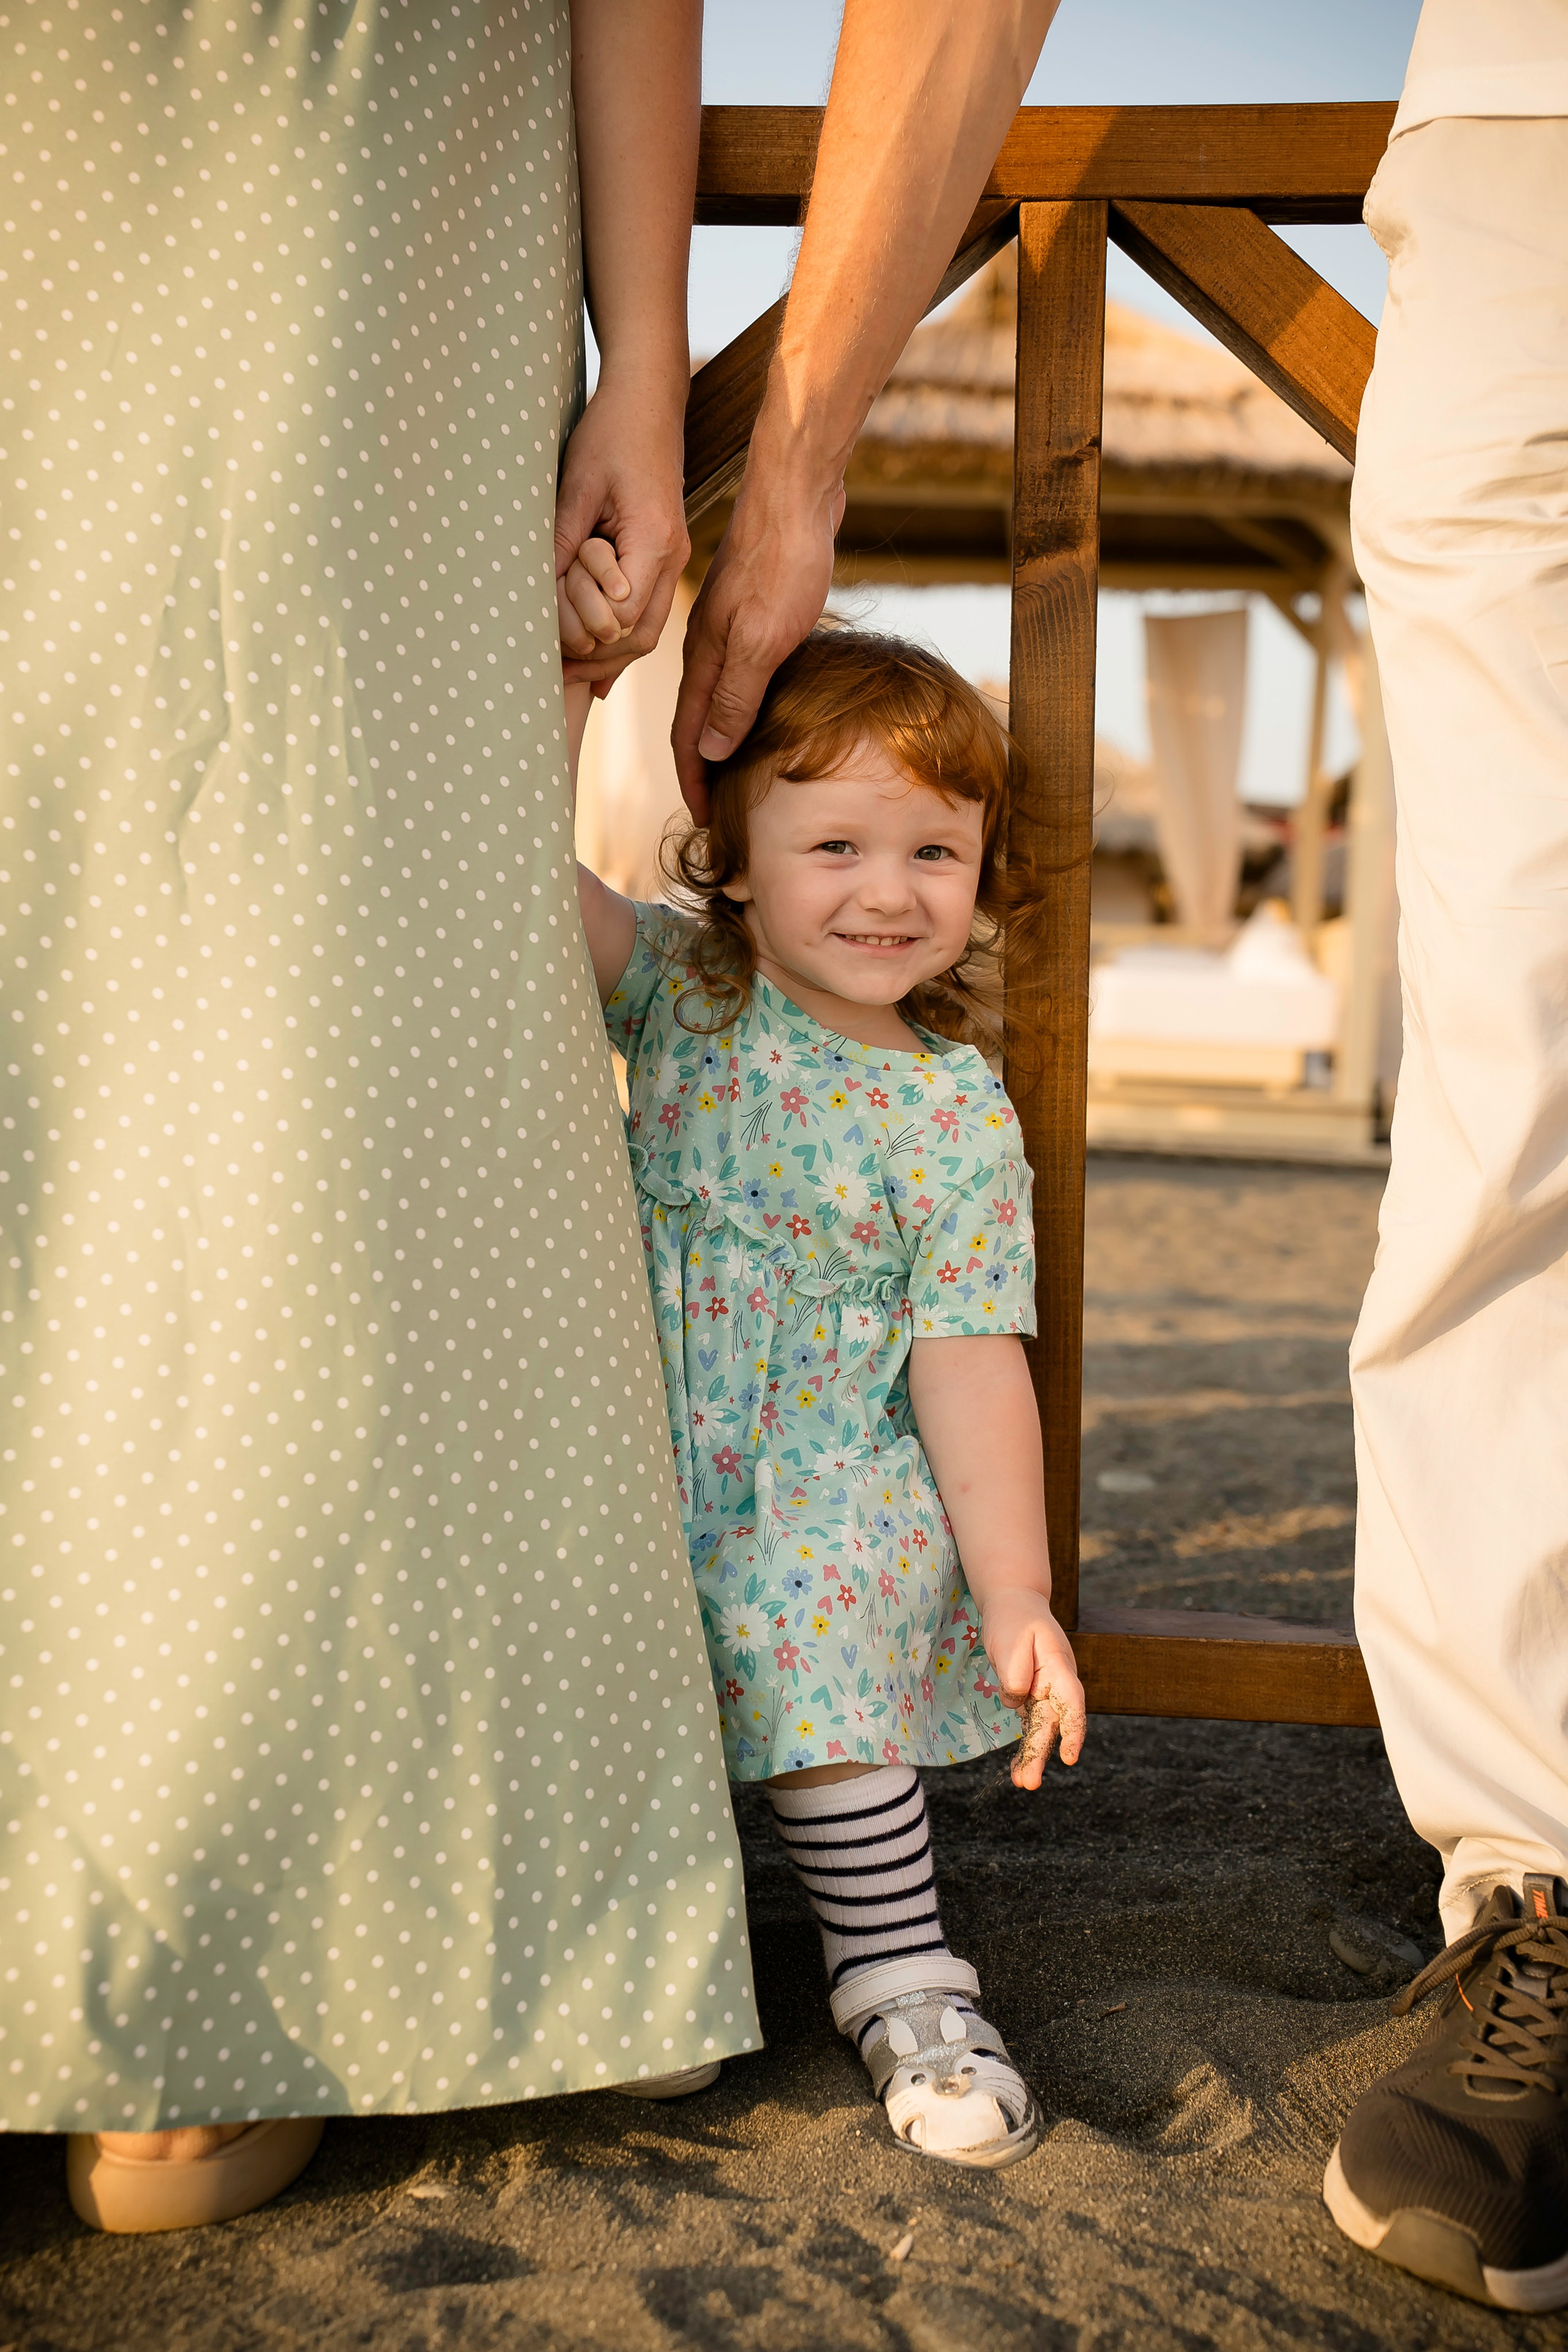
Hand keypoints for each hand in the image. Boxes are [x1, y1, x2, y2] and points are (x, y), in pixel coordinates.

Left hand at [555, 377, 689, 688]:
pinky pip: (647, 612)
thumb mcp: (577, 487)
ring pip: (647, 631)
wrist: (647, 401)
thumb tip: (541, 597)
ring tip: (567, 672)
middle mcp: (673, 558)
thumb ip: (563, 544)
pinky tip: (596, 663)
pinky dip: (619, 637)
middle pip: (640, 636)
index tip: (551, 642)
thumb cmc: (611, 434)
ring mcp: (673, 560)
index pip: (624, 616)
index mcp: (654, 541)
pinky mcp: (663, 556)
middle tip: (553, 674)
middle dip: (597, 659)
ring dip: (608, 655)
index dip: (586, 634)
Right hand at [670, 450, 844, 820]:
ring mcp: (729, 627)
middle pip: (698, 721)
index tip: (705, 821)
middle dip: (703, 770)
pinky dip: (744, 704)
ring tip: (738, 774)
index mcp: (705, 657)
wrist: (795, 492)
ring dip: (722, 738)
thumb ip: (736, 694)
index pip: (689, 735)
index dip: (695, 781)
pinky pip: (740, 671)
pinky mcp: (752, 611)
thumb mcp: (761, 637)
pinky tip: (764, 711)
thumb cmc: (783, 560)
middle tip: (720, 811)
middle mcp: (709, 646)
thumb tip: (714, 751)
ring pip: (718, 696)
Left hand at [981, 1588, 1086, 1785]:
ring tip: (1021, 1783)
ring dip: (1032, 1757)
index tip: (1070, 1757)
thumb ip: (1016, 1671)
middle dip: (1041, 1754)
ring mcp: (1044, 1693)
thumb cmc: (1016, 1617)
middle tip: (1028, 1784)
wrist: (1013, 1604)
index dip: (1073, 1731)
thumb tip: (1016, 1701)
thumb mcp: (1014, 1638)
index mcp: (1059, 1668)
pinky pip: (1029, 1726)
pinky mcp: (1030, 1697)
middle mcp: (1056, 1685)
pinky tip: (1016, 1772)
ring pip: (1041, 1730)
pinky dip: (1024, 1747)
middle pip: (1052, 1724)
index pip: (1071, 1703)